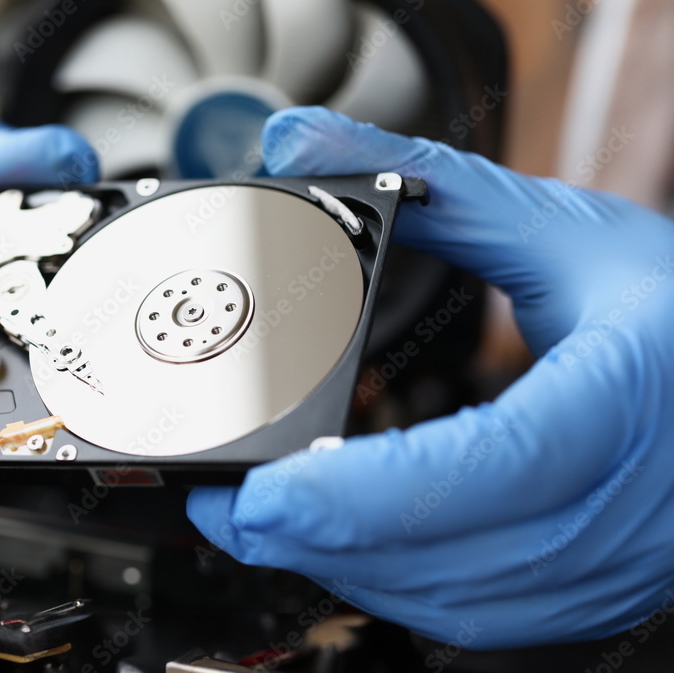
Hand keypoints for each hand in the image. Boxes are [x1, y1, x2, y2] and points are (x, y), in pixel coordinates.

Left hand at [188, 107, 673, 647]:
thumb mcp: (565, 232)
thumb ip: (432, 185)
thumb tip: (303, 142)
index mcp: (616, 402)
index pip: (481, 467)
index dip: (360, 494)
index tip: (261, 491)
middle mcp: (613, 506)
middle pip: (443, 557)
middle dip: (314, 540)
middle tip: (222, 504)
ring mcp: (600, 563)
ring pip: (448, 600)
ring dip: (341, 567)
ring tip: (260, 521)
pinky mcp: (584, 588)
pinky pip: (471, 612)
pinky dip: (390, 583)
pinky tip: (342, 546)